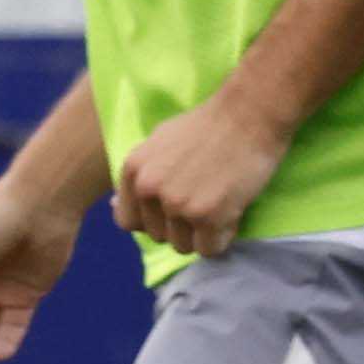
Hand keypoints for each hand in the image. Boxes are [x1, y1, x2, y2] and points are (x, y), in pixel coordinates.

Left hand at [113, 95, 291, 262]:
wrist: (249, 114)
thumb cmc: (207, 126)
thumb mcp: (158, 143)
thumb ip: (140, 175)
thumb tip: (115, 205)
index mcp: (133, 171)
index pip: (127, 222)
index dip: (151, 221)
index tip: (170, 213)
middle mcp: (149, 189)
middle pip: (157, 237)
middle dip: (180, 228)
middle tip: (203, 204)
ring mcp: (177, 204)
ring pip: (183, 246)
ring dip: (202, 235)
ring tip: (218, 207)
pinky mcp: (208, 215)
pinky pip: (209, 249)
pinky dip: (221, 238)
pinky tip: (231, 215)